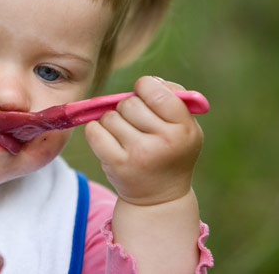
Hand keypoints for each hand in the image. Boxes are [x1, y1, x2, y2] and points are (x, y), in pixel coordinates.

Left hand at [84, 76, 203, 205]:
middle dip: (128, 108)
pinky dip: (97, 131)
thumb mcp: (184, 125)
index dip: (145, 87)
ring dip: (112, 121)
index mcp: (184, 128)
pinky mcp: (117, 164)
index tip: (145, 96)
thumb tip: (148, 81)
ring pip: (110, 116)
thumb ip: (172, 96)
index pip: (155, 91)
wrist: (159, 197)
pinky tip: (109, 141)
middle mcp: (164, 141)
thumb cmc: (170, 150)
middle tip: (136, 122)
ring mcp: (139, 154)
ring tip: (125, 135)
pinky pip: (94, 131)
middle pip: (129, 103)